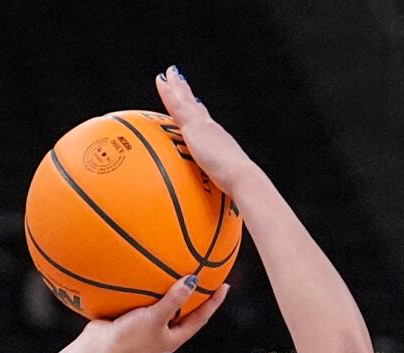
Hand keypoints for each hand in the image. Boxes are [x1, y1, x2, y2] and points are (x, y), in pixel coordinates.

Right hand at [82, 277, 229, 352]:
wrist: (97, 348)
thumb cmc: (128, 336)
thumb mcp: (155, 316)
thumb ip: (175, 299)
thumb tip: (194, 279)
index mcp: (172, 339)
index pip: (200, 318)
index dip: (214, 302)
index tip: (225, 285)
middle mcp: (162, 334)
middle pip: (186, 313)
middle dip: (196, 296)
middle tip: (208, 277)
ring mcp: (147, 328)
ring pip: (165, 307)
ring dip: (173, 292)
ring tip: (180, 272)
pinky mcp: (132, 321)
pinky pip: (147, 302)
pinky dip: (150, 290)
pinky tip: (147, 274)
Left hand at [155, 66, 256, 195]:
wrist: (242, 180)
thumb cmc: (238, 193)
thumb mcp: (224, 196)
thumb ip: (218, 203)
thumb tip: (220, 227)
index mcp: (218, 145)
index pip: (207, 127)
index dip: (200, 116)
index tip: (195, 106)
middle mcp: (213, 131)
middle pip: (197, 108)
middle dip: (188, 94)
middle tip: (179, 80)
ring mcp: (204, 127)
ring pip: (187, 101)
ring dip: (177, 87)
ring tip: (168, 73)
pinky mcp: (195, 128)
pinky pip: (178, 105)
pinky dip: (169, 92)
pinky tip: (161, 81)